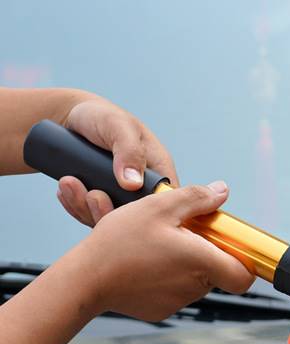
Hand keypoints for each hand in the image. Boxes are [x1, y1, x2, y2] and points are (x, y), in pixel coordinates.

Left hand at [57, 96, 177, 226]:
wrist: (73, 118)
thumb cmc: (102, 117)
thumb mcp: (118, 126)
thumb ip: (129, 152)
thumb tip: (132, 185)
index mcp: (160, 174)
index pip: (166, 205)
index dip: (148, 214)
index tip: (119, 204)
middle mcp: (144, 192)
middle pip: (136, 220)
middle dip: (108, 212)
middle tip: (91, 195)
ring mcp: (122, 200)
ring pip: (110, 220)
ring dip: (86, 208)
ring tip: (68, 184)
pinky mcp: (104, 204)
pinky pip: (92, 215)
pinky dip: (76, 207)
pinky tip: (65, 193)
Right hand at [67, 181, 253, 321]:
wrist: (86, 278)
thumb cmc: (121, 242)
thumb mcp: (159, 207)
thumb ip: (196, 198)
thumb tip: (222, 192)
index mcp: (203, 262)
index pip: (244, 275)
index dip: (242, 261)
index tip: (229, 246)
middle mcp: (196, 288)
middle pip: (215, 271)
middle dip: (202, 252)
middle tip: (178, 234)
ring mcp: (178, 302)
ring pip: (193, 280)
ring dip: (181, 263)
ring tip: (154, 246)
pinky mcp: (161, 312)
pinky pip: (172, 291)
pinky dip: (163, 277)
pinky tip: (144, 263)